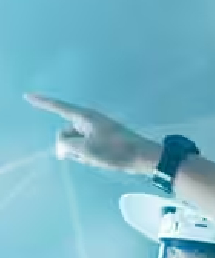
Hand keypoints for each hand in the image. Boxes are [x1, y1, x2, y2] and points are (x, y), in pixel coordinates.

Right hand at [25, 93, 159, 174]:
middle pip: (66, 132)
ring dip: (82, 153)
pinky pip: (88, 148)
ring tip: (100, 158)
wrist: (144, 157)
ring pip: (77, 143)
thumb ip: (67, 146)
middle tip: (89, 154)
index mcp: (84, 117)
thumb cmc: (116, 151)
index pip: (58, 107)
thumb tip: (62, 148)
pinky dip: (90, 156)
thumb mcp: (86, 150)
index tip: (28, 96)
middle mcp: (89, 120)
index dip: (42, 103)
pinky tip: (104, 161)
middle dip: (70, 146)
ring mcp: (97, 130)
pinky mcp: (105, 139)